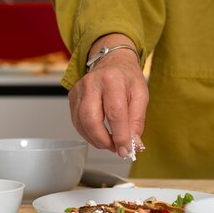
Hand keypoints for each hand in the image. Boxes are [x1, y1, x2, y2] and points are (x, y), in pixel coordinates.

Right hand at [68, 34, 147, 157]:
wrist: (113, 61)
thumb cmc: (127, 78)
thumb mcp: (141, 95)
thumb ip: (137, 121)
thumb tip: (134, 144)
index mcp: (112, 80)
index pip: (115, 113)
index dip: (120, 136)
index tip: (126, 150)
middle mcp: (91, 83)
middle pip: (91, 118)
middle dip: (103, 140)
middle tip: (115, 148)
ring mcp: (79, 90)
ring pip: (81, 123)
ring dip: (95, 139)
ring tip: (110, 142)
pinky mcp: (72, 97)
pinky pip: (76, 121)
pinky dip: (88, 133)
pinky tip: (100, 134)